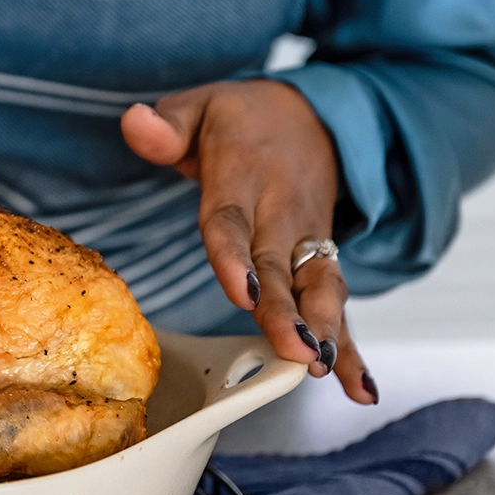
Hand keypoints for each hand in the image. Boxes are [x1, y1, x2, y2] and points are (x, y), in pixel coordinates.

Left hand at [120, 80, 377, 404]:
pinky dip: (350, 345)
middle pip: (279, 268)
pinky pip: (336, 303)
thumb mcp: (198, 107)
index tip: (243, 294)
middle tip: (296, 351)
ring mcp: (307, 237)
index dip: (236, 258)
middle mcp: (280, 211)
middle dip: (288, 313)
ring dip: (324, 330)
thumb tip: (135, 122)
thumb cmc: (239, 120)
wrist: (311, 115)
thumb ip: (167, 124)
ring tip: (322, 368)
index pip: (232, 221)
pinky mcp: (322, 258)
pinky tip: (359, 387)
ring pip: (317, 288)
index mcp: (242, 176)